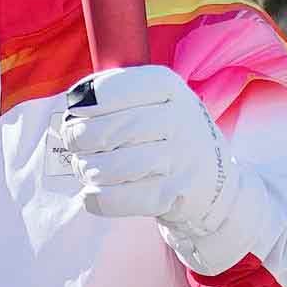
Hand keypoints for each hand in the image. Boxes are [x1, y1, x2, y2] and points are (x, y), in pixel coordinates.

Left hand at [51, 65, 237, 232]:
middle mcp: (178, 119)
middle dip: (78, 141)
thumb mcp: (153, 100)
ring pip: (107, 168)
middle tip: (77, 145)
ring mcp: (179, 159)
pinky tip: (95, 192)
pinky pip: (117, 199)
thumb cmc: (167, 135)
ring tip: (88, 168)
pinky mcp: (172, 195)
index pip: (110, 90)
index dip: (83, 103)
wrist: (213, 183)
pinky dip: (97, 198)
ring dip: (86, 170)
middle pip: (103, 131)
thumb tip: (73, 106)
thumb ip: (113, 94)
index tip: (76, 111)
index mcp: (168, 87)